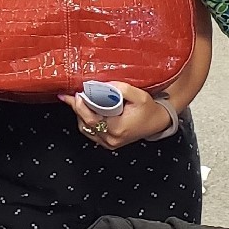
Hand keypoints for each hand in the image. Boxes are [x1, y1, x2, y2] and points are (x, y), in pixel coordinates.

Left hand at [59, 82, 174, 149]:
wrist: (156, 122)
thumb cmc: (148, 109)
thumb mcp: (139, 95)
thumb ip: (121, 89)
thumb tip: (103, 85)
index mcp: (117, 128)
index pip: (91, 117)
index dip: (81, 105)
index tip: (77, 93)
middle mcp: (110, 138)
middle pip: (85, 122)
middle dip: (77, 107)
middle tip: (71, 95)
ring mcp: (108, 143)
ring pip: (85, 129)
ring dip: (80, 114)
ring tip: (76, 100)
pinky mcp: (107, 143)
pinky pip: (91, 133)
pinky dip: (86, 121)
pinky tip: (85, 110)